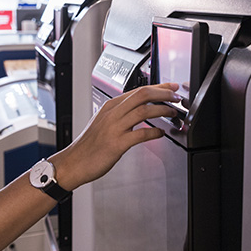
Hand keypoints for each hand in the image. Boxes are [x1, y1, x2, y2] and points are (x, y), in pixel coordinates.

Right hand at [49, 82, 180, 189]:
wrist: (74, 162)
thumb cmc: (89, 145)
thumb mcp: (103, 122)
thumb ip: (120, 114)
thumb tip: (141, 108)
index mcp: (110, 106)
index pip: (138, 90)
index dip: (158, 87)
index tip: (171, 88)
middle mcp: (112, 114)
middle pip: (142, 95)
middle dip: (163, 94)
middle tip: (176, 97)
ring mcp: (114, 128)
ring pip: (143, 111)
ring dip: (162, 110)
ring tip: (173, 114)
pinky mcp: (117, 144)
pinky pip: (141, 135)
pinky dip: (154, 132)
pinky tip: (161, 133)